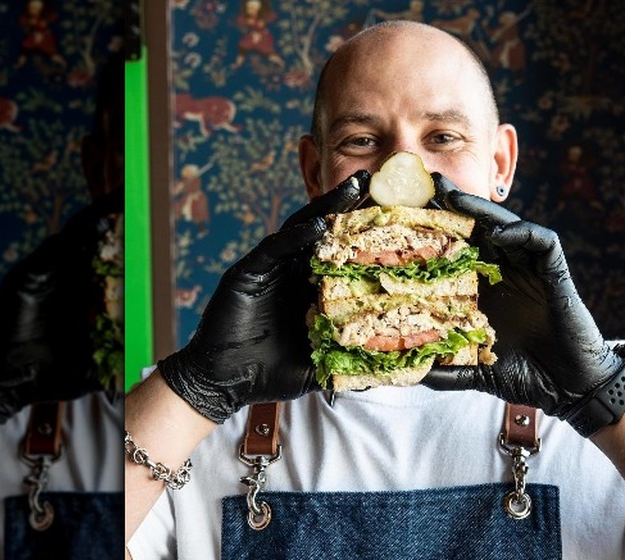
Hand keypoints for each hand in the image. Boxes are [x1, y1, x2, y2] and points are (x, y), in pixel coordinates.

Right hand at [0, 192, 123, 422]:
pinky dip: (74, 233)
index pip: (107, 263)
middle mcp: (63, 281)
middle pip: (92, 242)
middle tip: (137, 195)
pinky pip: (53, 248)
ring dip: (97, 217)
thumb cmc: (45, 377)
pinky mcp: (26, 277)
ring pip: (74, 239)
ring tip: (122, 196)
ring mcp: (43, 276)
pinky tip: (96, 217)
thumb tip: (143, 371)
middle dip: (114, 219)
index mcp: (80, 298)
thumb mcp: (91, 369)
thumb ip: (114, 364)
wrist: (3, 384)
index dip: (125, 244)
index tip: (149, 225)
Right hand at [158, 172, 367, 422]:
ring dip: (327, 208)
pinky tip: (317, 225)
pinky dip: (295, 236)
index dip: (367, 234)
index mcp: (310, 287)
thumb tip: (392, 371)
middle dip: (350, 207)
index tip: (399, 215)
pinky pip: (275, 248)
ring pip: (301, 230)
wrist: (225, 384)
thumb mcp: (321, 367)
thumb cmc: (270, 373)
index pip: (342, 253)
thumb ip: (351, 362)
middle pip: (325, 231)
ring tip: (354, 189)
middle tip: (378, 181)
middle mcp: (292, 270)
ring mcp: (270, 268)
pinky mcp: (247, 271)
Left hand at [423, 175, 624, 436]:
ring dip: (482, 210)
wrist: (568, 388)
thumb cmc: (524, 376)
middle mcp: (505, 272)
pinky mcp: (556, 272)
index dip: (432, 232)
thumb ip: (443, 369)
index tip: (402, 216)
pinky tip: (499, 232)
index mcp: (484, 288)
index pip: (455, 250)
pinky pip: (541, 240)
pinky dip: (521, 231)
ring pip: (506, 226)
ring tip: (453, 196)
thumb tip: (403, 371)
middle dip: (452, 207)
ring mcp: (530, 269)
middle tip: (424, 186)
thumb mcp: (474, 370)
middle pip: (477, 229)